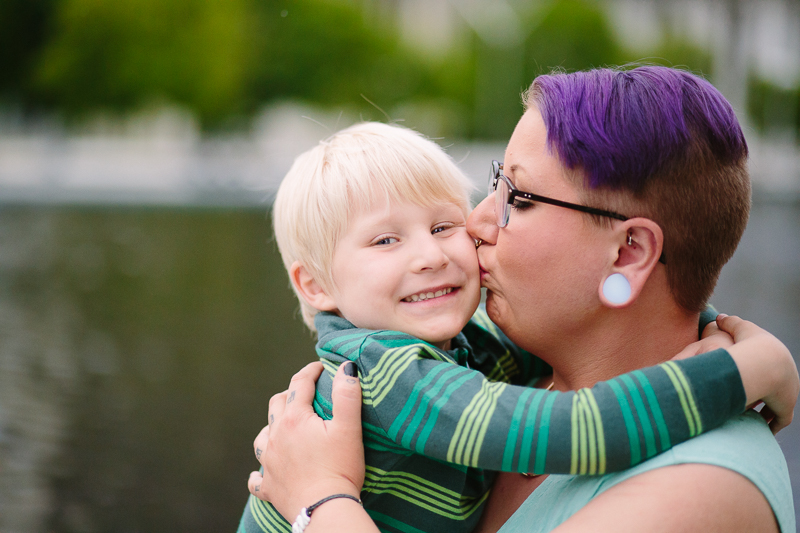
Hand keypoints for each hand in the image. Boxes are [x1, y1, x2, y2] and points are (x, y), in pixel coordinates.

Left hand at [248, 361, 365, 521]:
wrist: (324, 510)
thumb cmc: (340, 468)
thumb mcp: (349, 429)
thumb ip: (347, 395)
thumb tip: (347, 368)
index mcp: (295, 419)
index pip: (300, 383)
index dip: (311, 370)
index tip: (321, 365)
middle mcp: (276, 436)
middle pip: (277, 404)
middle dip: (291, 393)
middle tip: (307, 393)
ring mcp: (268, 462)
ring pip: (262, 435)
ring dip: (273, 426)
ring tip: (285, 428)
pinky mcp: (269, 486)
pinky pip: (257, 476)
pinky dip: (260, 470)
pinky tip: (264, 470)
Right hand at [715, 314, 798, 433]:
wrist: (765, 361)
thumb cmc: (752, 344)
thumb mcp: (740, 329)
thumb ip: (730, 323)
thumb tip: (719, 317)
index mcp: (778, 363)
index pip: (769, 372)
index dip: (757, 376)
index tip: (744, 380)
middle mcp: (786, 380)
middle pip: (773, 391)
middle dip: (761, 396)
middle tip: (743, 400)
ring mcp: (787, 396)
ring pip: (775, 408)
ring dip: (763, 413)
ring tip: (745, 418)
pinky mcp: (784, 409)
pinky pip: (777, 421)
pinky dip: (768, 425)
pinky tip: (756, 429)